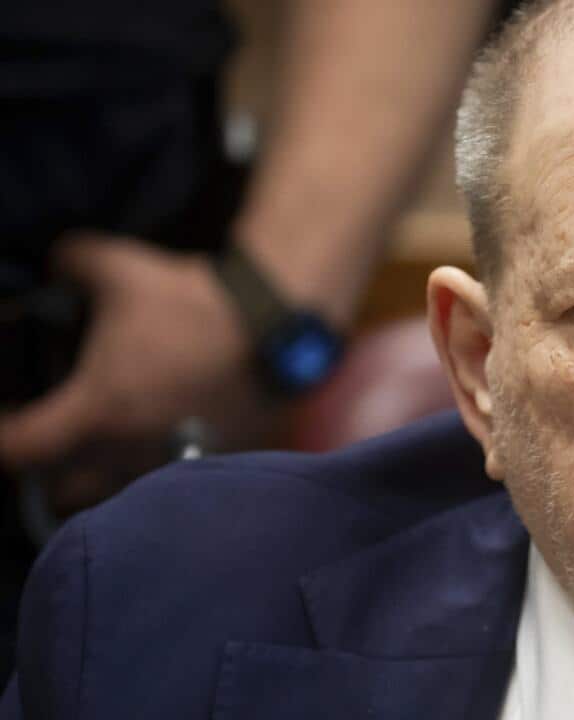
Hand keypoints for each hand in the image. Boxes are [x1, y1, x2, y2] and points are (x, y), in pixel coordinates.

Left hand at [0, 234, 280, 510]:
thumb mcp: (121, 267)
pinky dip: (157, 464)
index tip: (5, 419)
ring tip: (110, 441)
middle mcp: (127, 454)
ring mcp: (171, 463)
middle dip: (50, 472)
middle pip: (61, 496)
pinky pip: (168, 479)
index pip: (15, 451)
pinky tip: (164, 430)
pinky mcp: (211, 463)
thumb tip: (58, 264)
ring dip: (103, 475)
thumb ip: (72, 263)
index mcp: (93, 414)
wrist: (276, 327)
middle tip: (56, 436)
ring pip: (116, 495)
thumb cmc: (192, 305)